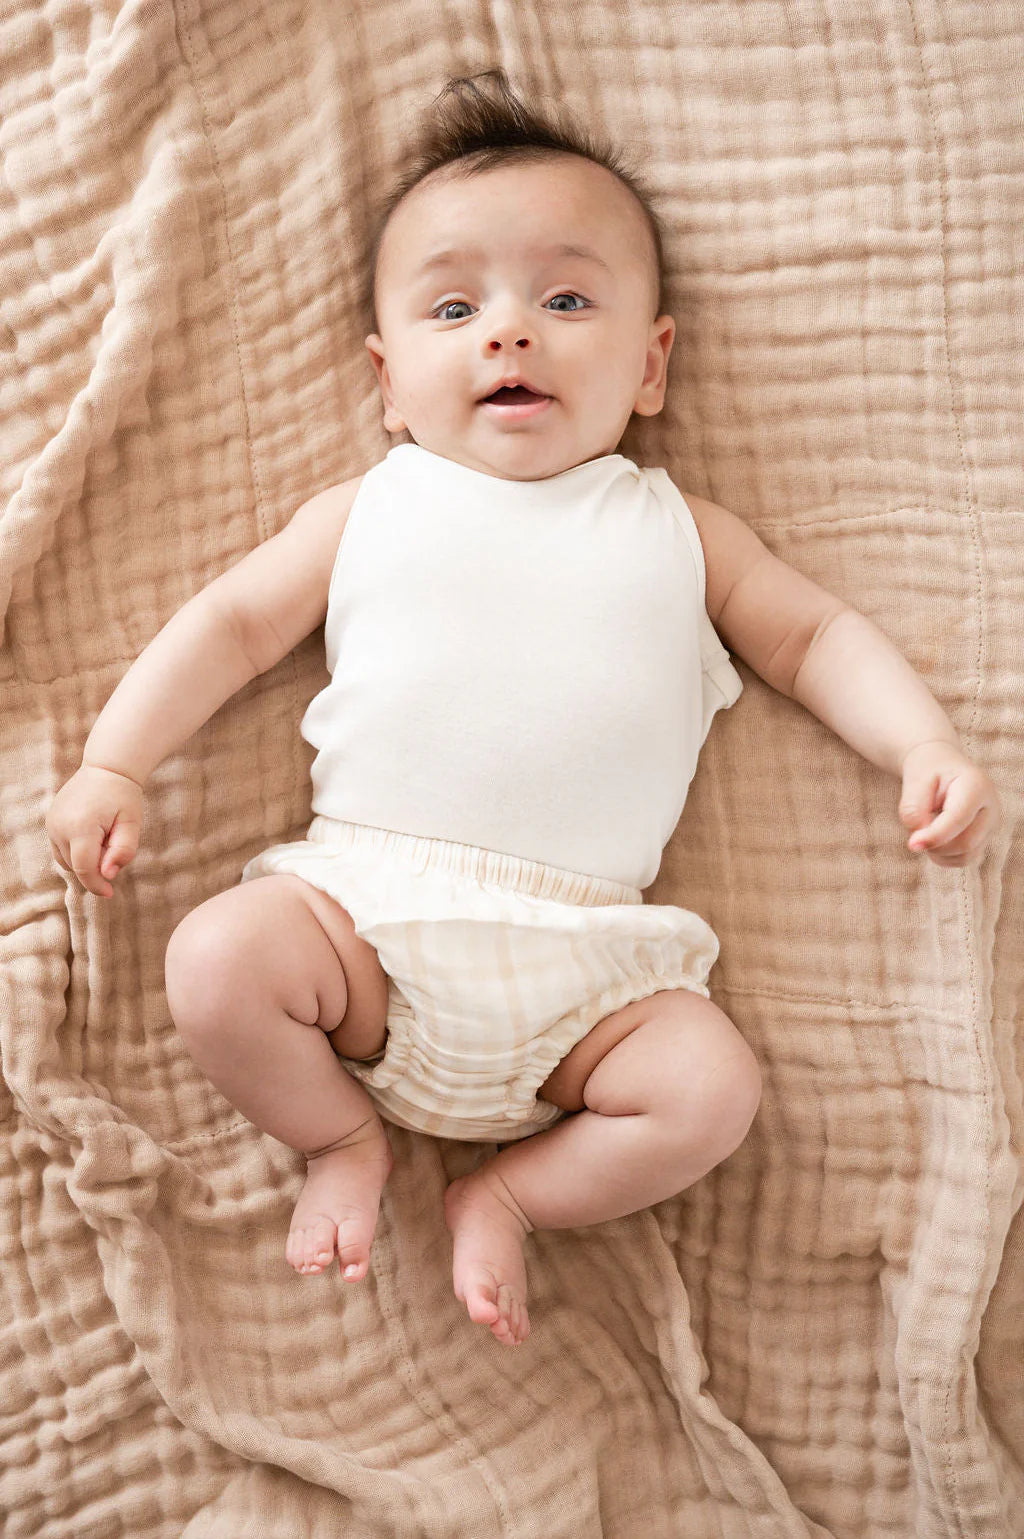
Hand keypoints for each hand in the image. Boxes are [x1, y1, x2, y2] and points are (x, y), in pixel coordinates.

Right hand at [46, 764, 143, 897]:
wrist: (106, 768)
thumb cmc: (123, 797)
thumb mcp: (132, 824)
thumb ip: (123, 851)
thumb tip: (107, 876)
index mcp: (80, 827)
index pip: (85, 869)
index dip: (97, 885)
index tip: (110, 893)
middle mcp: (60, 827)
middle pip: (76, 866)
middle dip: (96, 866)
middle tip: (114, 842)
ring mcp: (51, 824)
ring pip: (67, 860)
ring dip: (85, 859)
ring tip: (104, 836)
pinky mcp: (50, 823)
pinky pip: (62, 849)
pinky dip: (77, 851)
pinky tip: (93, 834)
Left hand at [898, 740, 1001, 867]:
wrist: (941, 766)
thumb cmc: (928, 770)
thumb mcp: (915, 780)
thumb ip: (913, 809)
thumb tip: (919, 841)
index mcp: (977, 785)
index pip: (958, 819)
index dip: (935, 836)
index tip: (912, 845)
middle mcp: (991, 808)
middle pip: (965, 843)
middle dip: (934, 844)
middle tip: (914, 832)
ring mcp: (991, 826)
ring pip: (965, 856)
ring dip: (937, 851)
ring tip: (925, 829)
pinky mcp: (985, 839)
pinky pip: (963, 860)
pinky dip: (943, 856)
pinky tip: (934, 838)